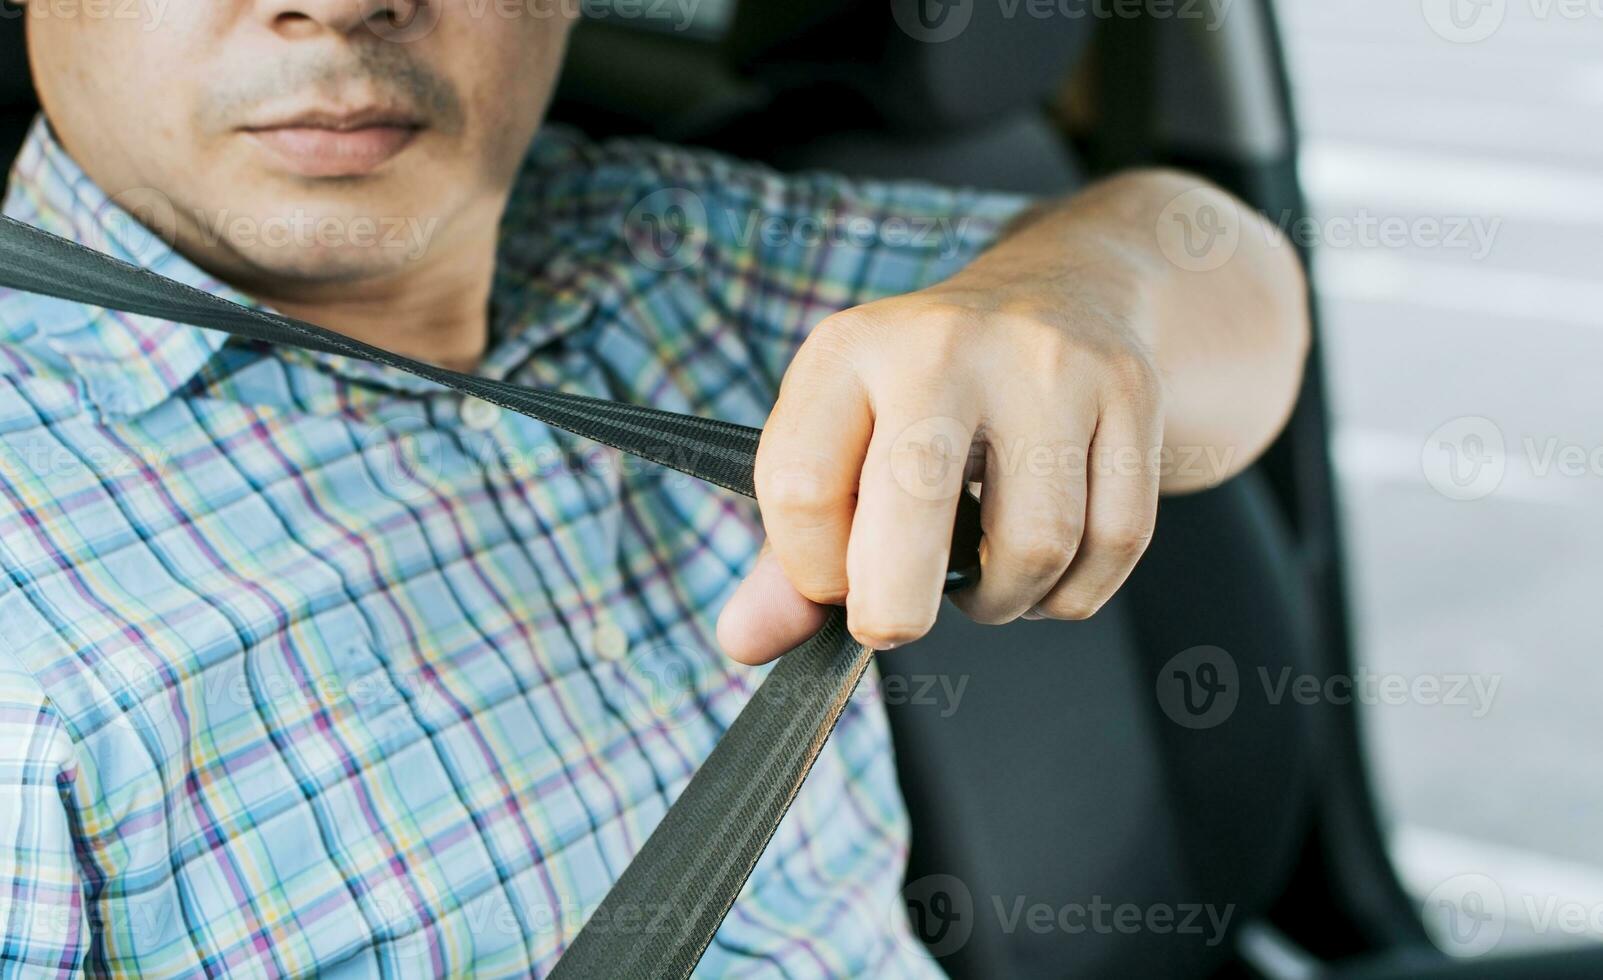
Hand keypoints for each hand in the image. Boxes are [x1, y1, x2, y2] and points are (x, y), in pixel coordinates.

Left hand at [716, 273, 1164, 663]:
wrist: (1064, 289)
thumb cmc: (928, 391)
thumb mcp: (843, 438)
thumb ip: (788, 552)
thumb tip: (747, 642)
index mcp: (849, 348)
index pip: (800, 485)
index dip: (812, 570)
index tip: (836, 581)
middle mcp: (945, 343)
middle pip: (915, 504)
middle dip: (897, 607)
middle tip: (895, 620)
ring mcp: (1048, 363)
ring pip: (1033, 545)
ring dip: (1002, 601)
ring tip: (984, 578)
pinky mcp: (1130, 391)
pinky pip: (1113, 542)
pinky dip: (1073, 591)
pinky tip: (1046, 570)